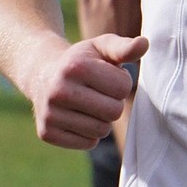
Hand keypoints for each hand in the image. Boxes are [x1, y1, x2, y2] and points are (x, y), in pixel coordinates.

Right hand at [24, 31, 147, 149]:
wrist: (42, 73)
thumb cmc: (81, 60)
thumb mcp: (101, 47)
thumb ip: (124, 47)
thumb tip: (144, 43)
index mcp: (75, 67)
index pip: (122, 88)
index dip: (120, 83)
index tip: (107, 77)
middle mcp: (59, 91)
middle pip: (113, 112)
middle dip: (113, 103)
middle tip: (99, 93)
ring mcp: (50, 114)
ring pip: (101, 130)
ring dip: (102, 119)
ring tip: (88, 104)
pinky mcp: (47, 133)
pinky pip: (88, 143)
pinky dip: (89, 133)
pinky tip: (77, 116)